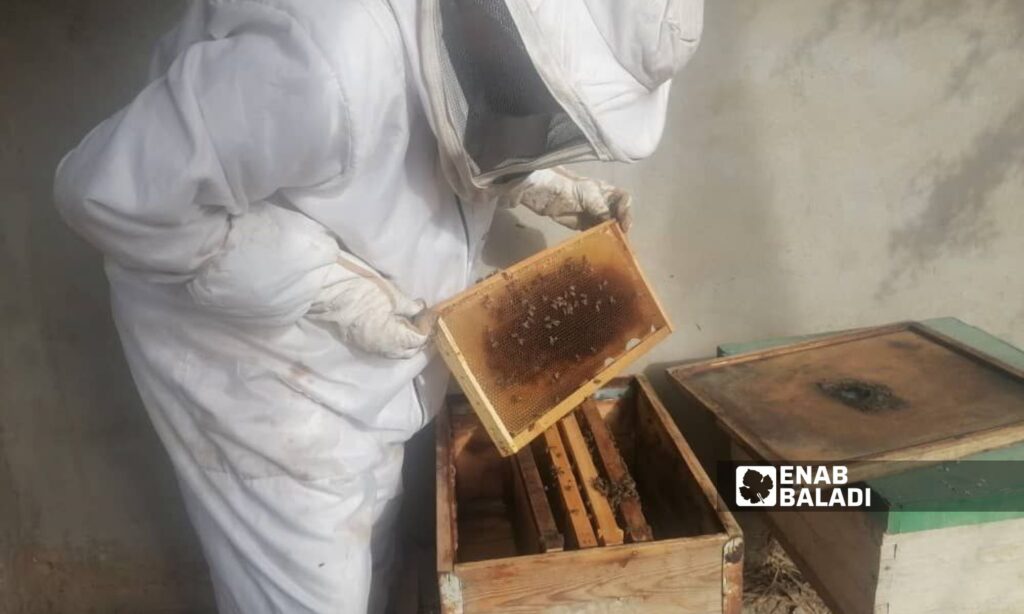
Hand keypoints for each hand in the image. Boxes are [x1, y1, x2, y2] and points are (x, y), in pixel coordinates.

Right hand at [307, 253, 432, 359]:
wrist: (329, 292)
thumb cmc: (362, 292)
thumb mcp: (392, 296)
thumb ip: (410, 306)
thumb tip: (420, 308)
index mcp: (394, 340)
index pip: (419, 340)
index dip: (427, 325)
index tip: (429, 311)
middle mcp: (383, 349)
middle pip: (409, 350)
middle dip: (419, 335)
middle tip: (422, 317)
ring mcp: (370, 347)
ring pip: (395, 350)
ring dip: (406, 338)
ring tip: (409, 319)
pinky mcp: (360, 342)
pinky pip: (384, 346)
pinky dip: (394, 338)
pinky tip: (395, 323)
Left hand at [499, 167, 632, 232]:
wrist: (545, 194)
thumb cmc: (567, 188)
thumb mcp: (588, 195)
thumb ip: (601, 208)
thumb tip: (612, 223)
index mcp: (605, 191)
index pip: (623, 199)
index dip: (626, 210)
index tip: (623, 222)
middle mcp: (602, 203)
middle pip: (619, 214)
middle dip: (622, 224)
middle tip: (621, 236)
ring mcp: (593, 215)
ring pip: (609, 225)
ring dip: (613, 233)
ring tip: (614, 244)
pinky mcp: (584, 225)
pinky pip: (597, 233)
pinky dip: (601, 239)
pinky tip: (603, 245)